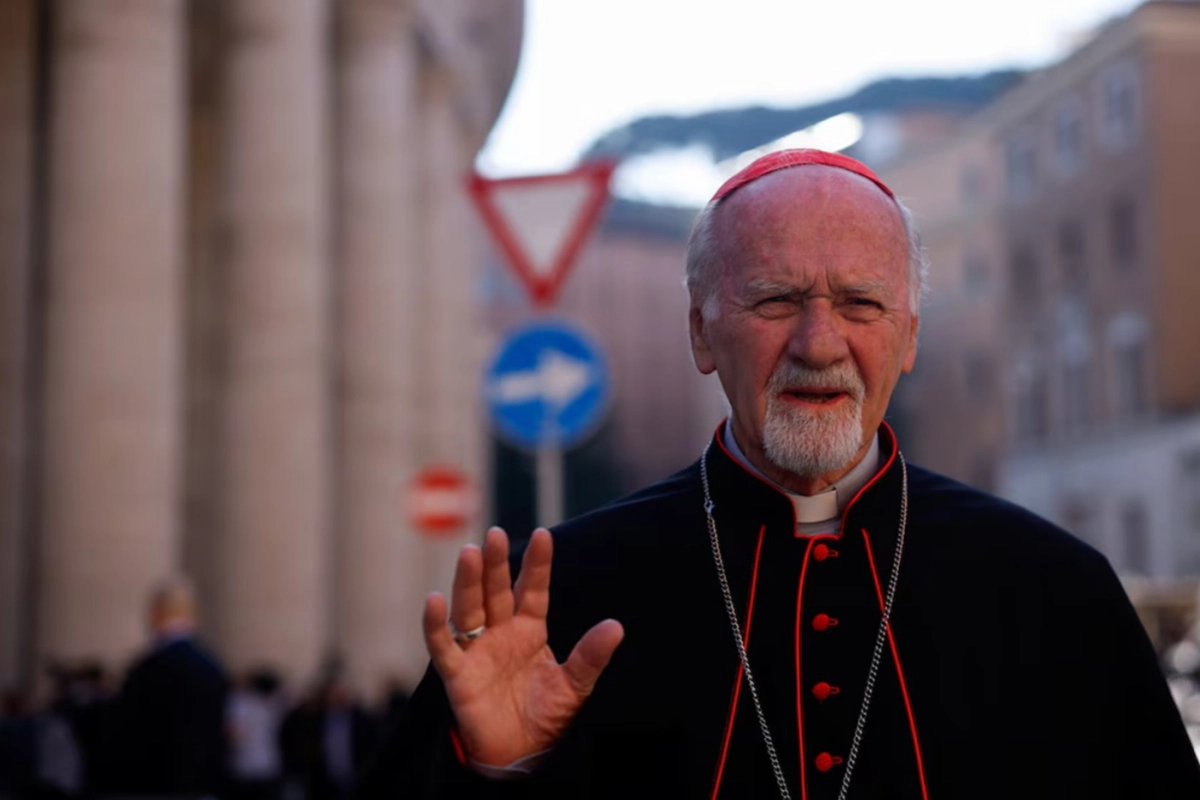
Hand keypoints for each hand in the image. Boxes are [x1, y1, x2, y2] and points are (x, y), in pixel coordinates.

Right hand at [423, 527, 624, 766]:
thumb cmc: (545, 717)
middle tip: (496, 535)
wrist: (521, 755)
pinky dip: (436, 625)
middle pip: (496, 592)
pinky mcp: (458, 674)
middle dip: (496, 564)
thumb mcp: (574, 686)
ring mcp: (477, 650)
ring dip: (468, 582)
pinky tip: (435, 600)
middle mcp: (500, 633)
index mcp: (529, 630)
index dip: (537, 565)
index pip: (532, 590)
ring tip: (470, 553)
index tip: (543, 534)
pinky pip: (442, 646)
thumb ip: (590, 657)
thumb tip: (617, 627)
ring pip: (470, 609)